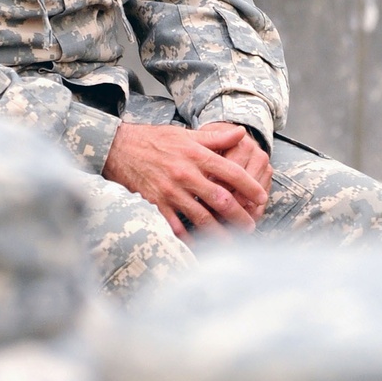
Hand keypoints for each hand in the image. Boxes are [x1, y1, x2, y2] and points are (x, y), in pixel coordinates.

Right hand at [103, 121, 268, 242]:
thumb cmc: (155, 140)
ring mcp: (170, 191)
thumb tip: (241, 133)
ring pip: (201, 217)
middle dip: (239, 215)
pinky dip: (188, 239)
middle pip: (220, 198)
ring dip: (219, 232)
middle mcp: (185, 173)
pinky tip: (200, 247)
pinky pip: (175, 226)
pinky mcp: (156, 204)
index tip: (262, 198)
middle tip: (251, 226)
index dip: (250, 186)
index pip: (231, 172)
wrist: (119, 148)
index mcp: (196, 154)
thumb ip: (216, 137)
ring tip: (232, 242)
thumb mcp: (186, 134)